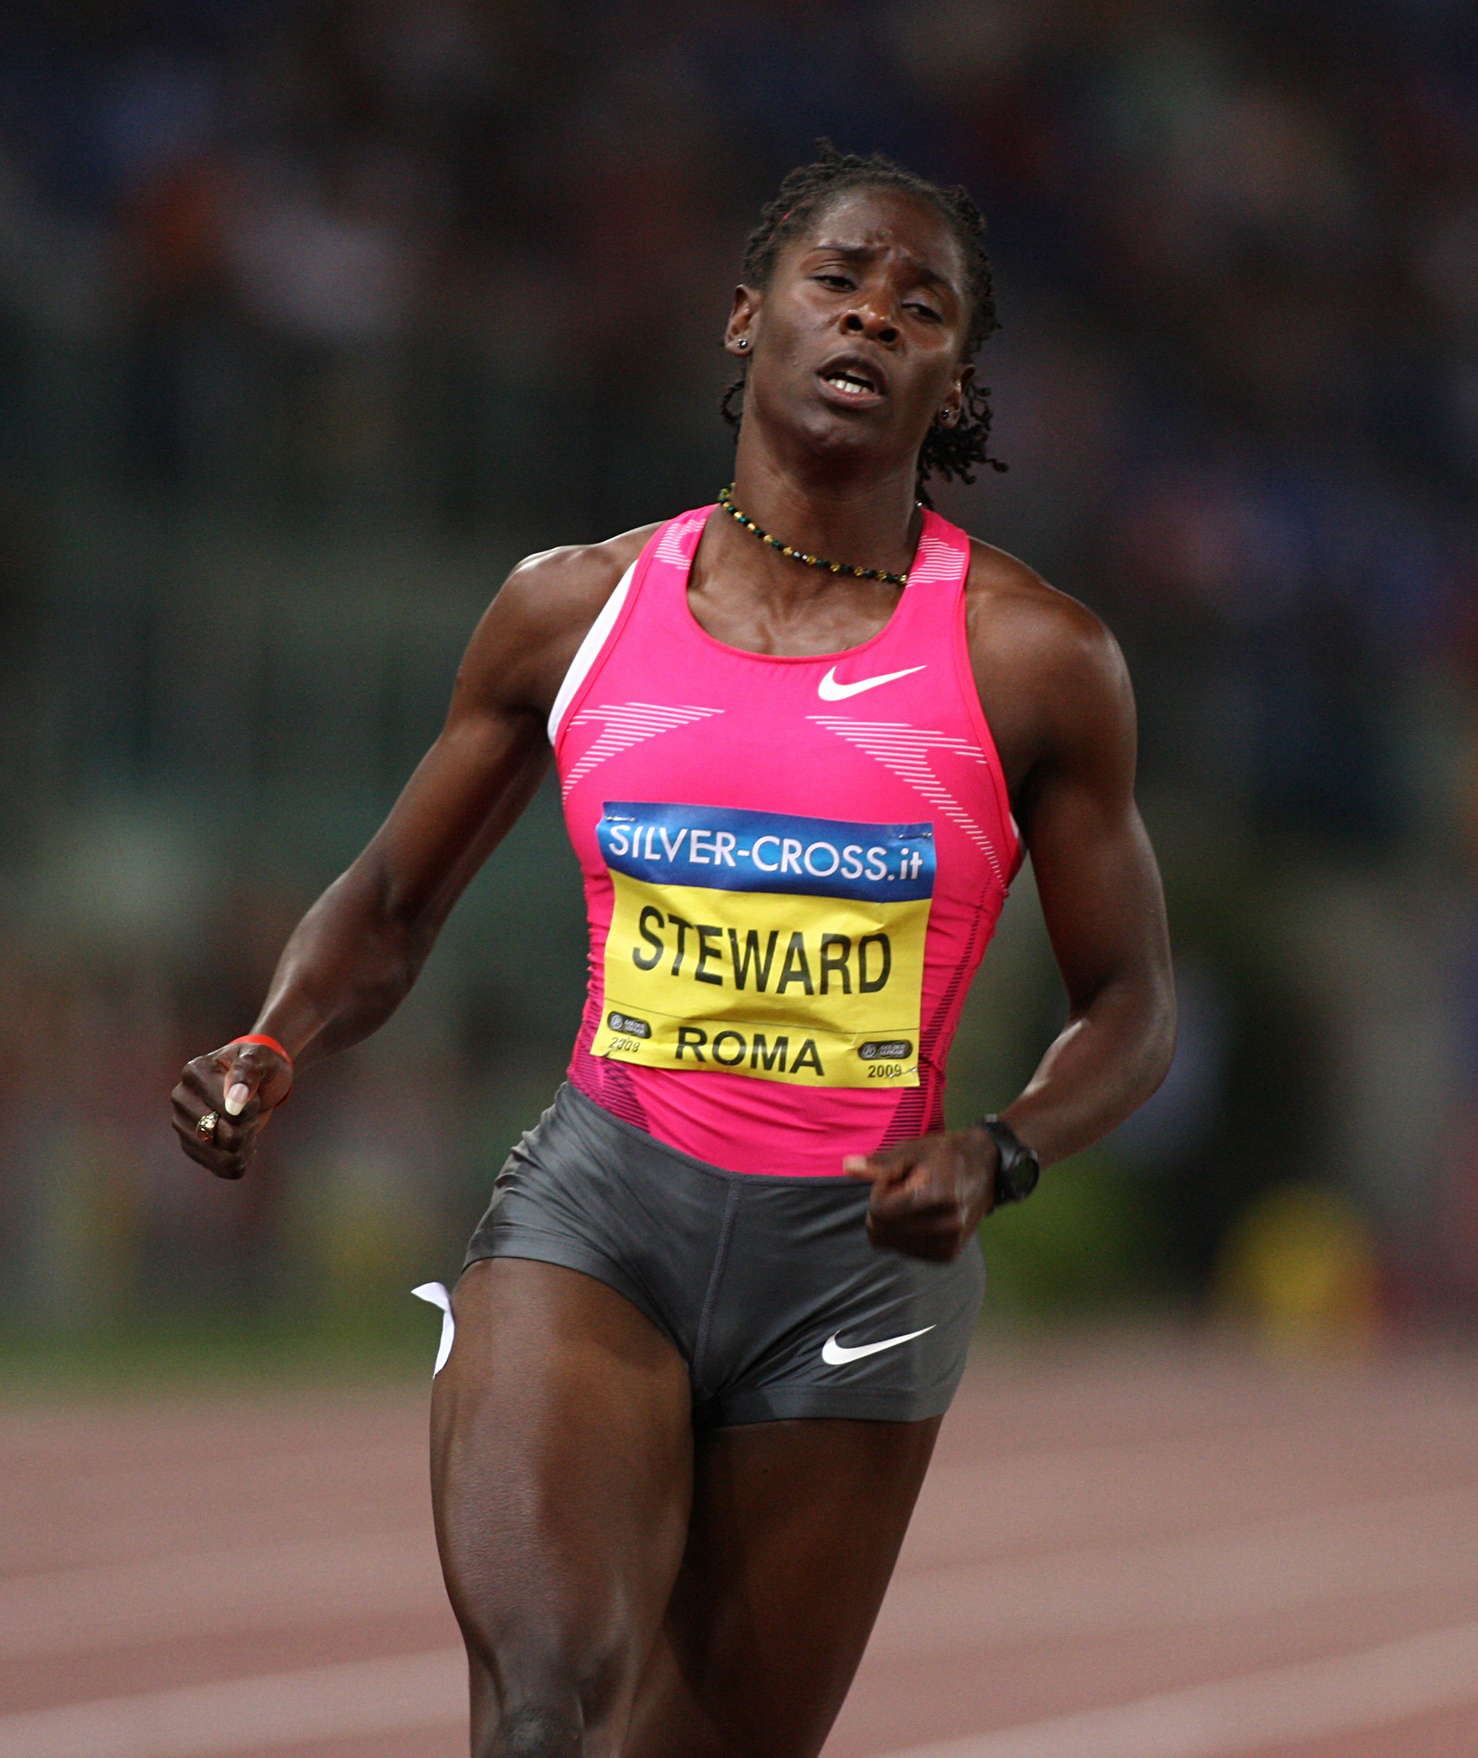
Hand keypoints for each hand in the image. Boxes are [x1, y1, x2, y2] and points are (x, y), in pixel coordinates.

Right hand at [170, 1039, 293, 1179]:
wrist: (258, 1080)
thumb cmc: (260, 1065)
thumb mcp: (261, 1058)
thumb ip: (247, 1072)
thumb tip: (235, 1100)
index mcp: (194, 1072)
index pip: (228, 1110)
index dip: (251, 1108)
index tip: (253, 1095)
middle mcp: (180, 1098)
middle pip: (223, 1136)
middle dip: (248, 1127)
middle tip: (251, 1111)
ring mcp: (182, 1123)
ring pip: (222, 1156)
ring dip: (246, 1145)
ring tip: (248, 1125)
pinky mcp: (190, 1146)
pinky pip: (221, 1168)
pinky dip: (241, 1160)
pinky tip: (245, 1144)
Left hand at [844, 1125, 999, 1260]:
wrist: (987, 1169)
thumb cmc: (946, 1155)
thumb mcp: (913, 1150)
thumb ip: (879, 1164)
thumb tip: (846, 1165)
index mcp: (939, 1197)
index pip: (879, 1210)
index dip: (880, 1189)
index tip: (898, 1175)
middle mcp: (947, 1225)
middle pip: (881, 1229)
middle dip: (883, 1206)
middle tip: (906, 1187)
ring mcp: (949, 1244)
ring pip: (889, 1242)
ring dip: (892, 1221)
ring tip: (916, 1200)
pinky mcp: (948, 1255)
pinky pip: (903, 1250)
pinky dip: (902, 1233)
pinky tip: (920, 1216)